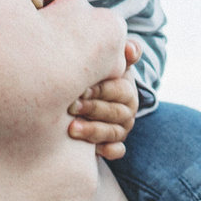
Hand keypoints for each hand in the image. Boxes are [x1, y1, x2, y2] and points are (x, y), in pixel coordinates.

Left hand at [66, 44, 141, 160]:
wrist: (92, 96)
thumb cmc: (98, 77)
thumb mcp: (111, 63)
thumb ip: (122, 52)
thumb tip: (130, 49)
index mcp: (126, 91)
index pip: (118, 90)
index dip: (101, 90)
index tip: (81, 89)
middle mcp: (127, 111)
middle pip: (114, 112)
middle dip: (92, 109)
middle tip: (71, 107)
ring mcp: (121, 129)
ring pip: (113, 133)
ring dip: (94, 131)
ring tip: (72, 129)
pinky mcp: (114, 145)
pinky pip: (117, 151)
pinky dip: (109, 151)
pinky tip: (95, 150)